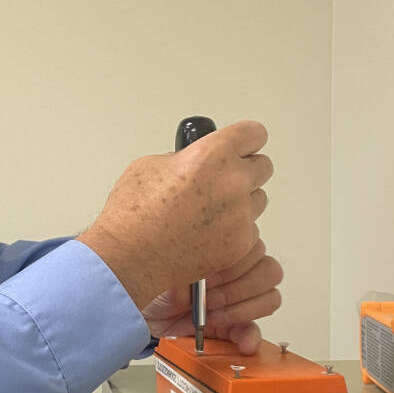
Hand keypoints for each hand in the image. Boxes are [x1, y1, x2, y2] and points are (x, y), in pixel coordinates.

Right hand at [78, 121, 272, 307]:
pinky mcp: (241, 243)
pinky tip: (206, 233)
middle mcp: (232, 182)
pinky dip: (233, 230)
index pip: (253, 134)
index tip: (242, 144)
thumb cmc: (132, 215)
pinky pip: (249, 229)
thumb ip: (184, 158)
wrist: (130, 258)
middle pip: (263, 166)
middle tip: (221, 181)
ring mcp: (240, 215)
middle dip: (245, 171)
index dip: (245, 139)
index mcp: (211, 154)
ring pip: (258, 200)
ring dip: (241, 202)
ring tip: (208, 212)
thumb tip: (194, 161)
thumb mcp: (150, 166)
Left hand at [141, 240, 283, 353]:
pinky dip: (249, 336)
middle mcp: (239, 269)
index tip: (206, 277)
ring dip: (241, 310)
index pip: (252, 244)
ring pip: (270, 297)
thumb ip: (191, 263)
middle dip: (236, 288)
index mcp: (225, 247)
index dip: (232, 264)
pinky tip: (239, 341)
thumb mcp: (166, 266)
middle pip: (268, 270)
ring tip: (212, 316)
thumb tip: (208, 272)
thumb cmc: (156, 284)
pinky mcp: (236, 324)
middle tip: (208, 299)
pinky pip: (257, 328)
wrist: (147, 314)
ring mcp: (241, 297)